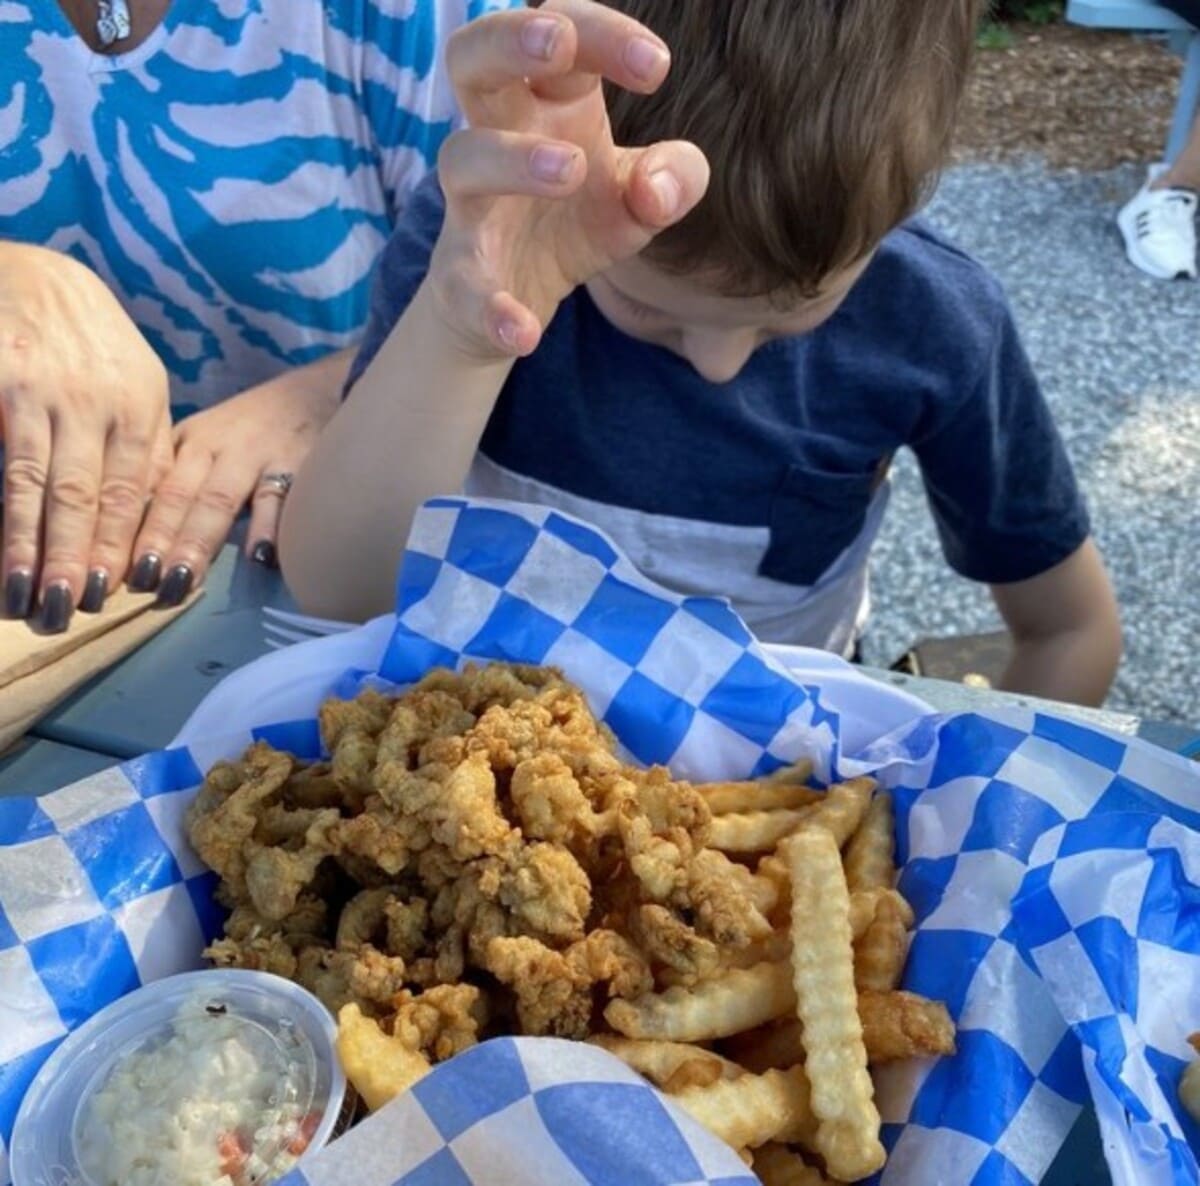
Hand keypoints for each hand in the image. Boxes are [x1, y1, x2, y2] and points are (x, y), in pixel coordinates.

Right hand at [0, 242, 172, 630]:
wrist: (33, 268)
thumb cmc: (92, 342)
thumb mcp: (139, 385)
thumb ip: (148, 449)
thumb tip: (155, 521)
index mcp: (139, 404)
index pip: (131, 490)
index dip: (119, 544)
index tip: (111, 593)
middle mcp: (91, 397)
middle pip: (83, 494)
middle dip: (73, 557)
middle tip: (64, 612)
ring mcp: (35, 387)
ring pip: (31, 479)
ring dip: (25, 543)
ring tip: (21, 595)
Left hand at [129, 355, 347, 603]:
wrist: (323, 391)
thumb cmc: (261, 428)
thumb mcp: (212, 442)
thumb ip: (182, 482)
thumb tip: (140, 542)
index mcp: (189, 443)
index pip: (152, 489)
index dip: (131, 529)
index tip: (115, 571)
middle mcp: (215, 448)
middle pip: (178, 497)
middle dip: (157, 540)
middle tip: (142, 583)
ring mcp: (257, 455)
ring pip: (219, 499)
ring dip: (198, 540)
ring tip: (184, 578)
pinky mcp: (300, 463)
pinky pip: (280, 497)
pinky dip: (269, 525)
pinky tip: (261, 557)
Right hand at [432, 0, 709, 358]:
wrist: (515, 308)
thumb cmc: (577, 224)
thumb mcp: (641, 200)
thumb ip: (674, 180)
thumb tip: (660, 189)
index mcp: (547, 104)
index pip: (563, 35)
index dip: (605, 35)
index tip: (658, 67)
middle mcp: (497, 138)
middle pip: (472, 57)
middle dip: (509, 38)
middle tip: (557, 45)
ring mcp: (472, 207)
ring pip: (462, 158)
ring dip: (513, 158)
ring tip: (572, 170)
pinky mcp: (462, 275)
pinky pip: (466, 284)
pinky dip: (492, 308)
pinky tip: (526, 331)